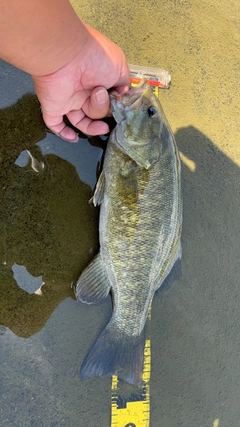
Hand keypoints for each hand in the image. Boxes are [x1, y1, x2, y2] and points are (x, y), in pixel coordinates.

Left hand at [32, 25, 129, 140]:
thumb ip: (124, 83)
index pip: (108, 101)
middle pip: (96, 112)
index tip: (120, 107)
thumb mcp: (120, 66)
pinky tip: (74, 137)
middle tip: (102, 96)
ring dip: (93, 127)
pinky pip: (55, 124)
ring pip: (81, 121)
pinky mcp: (54, 106)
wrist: (68, 55)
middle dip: (104, 110)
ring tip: (101, 125)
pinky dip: (64, 133)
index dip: (115, 107)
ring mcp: (68, 99)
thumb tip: (122, 96)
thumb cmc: (95, 57)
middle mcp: (83, 91)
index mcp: (98, 81)